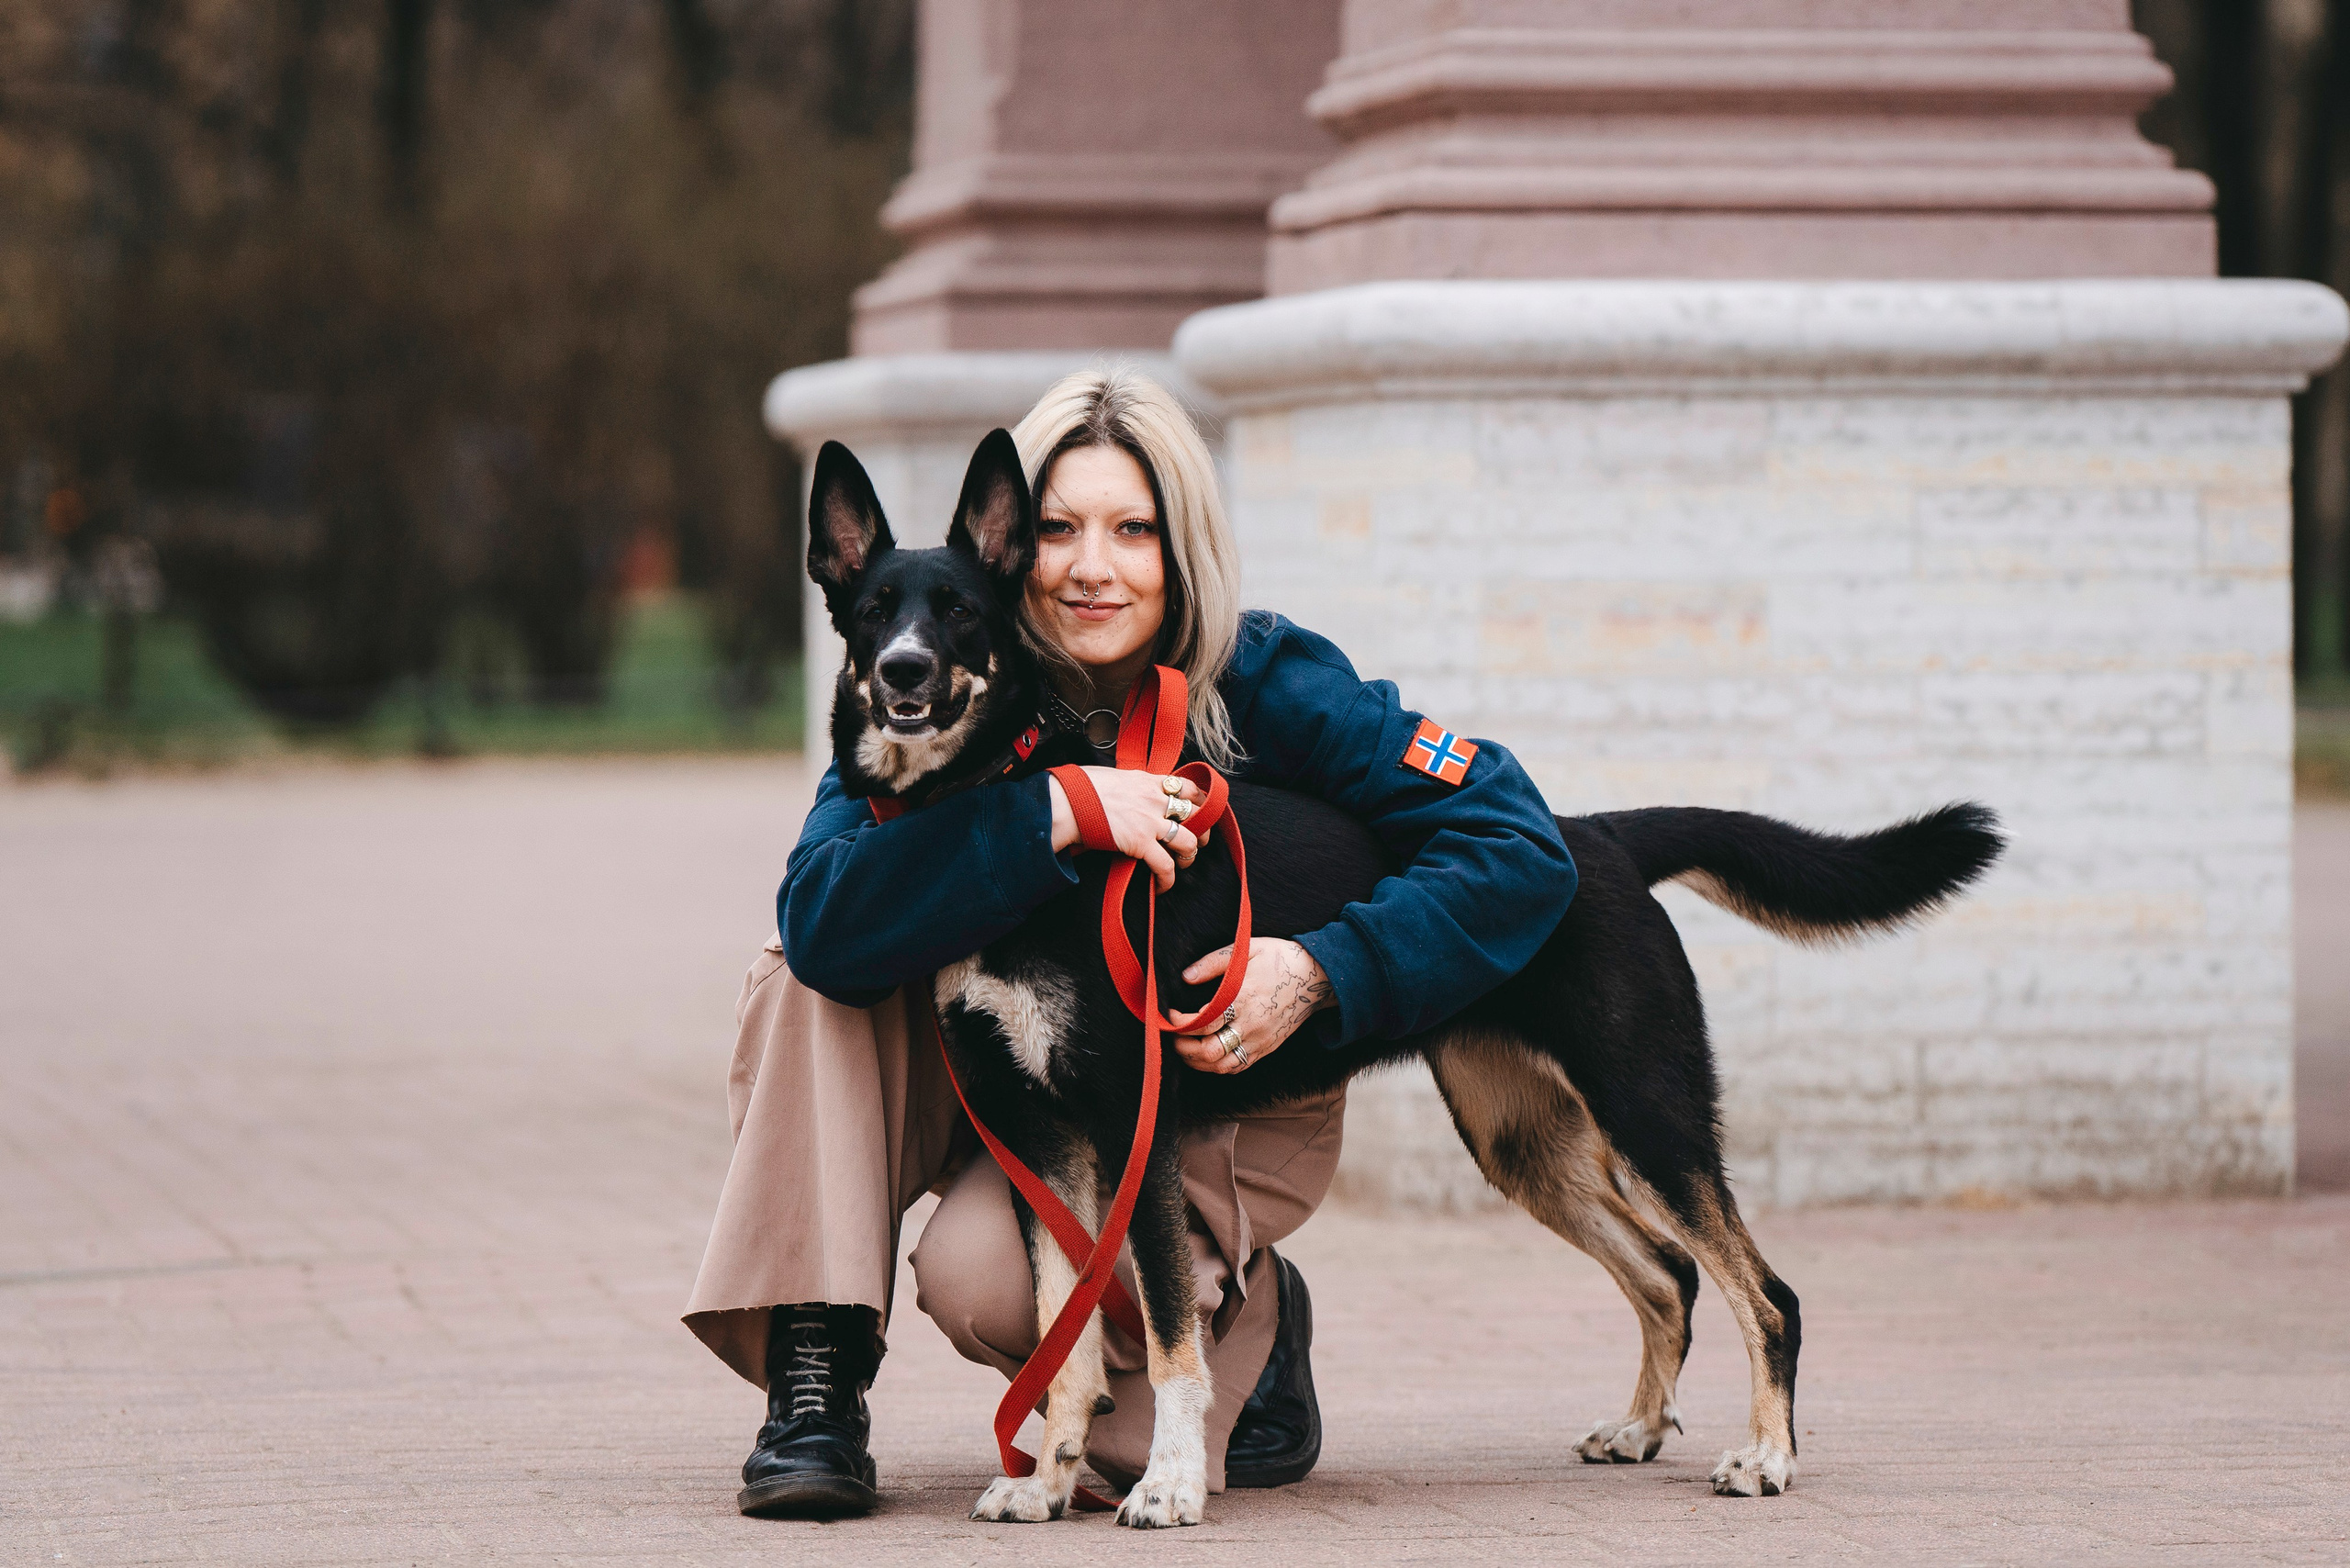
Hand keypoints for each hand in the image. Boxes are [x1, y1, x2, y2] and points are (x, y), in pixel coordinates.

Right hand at [1046, 768, 1209, 891]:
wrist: (1067, 802)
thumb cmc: (1081, 787)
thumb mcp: (1114, 776)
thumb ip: (1131, 785)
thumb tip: (1129, 790)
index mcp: (1148, 781)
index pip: (1188, 787)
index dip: (1201, 801)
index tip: (1201, 813)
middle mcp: (1154, 799)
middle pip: (1196, 815)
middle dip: (1202, 831)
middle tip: (1198, 842)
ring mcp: (1149, 821)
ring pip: (1188, 842)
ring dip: (1188, 857)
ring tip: (1180, 864)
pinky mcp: (1140, 843)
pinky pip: (1165, 865)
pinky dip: (1168, 880)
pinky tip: (1162, 886)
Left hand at [1166, 937, 1332, 1074]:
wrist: (1317, 976)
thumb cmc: (1279, 959)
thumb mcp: (1247, 949)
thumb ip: (1213, 962)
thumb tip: (1186, 976)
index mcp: (1244, 999)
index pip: (1205, 1022)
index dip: (1182, 1024)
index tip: (1171, 1017)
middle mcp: (1252, 1024)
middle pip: (1211, 1052)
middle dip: (1185, 1048)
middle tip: (1174, 1037)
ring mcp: (1261, 1040)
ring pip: (1223, 1066)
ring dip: (1198, 1062)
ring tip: (1186, 1049)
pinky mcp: (1267, 1048)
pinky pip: (1239, 1066)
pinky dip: (1218, 1066)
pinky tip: (1207, 1056)